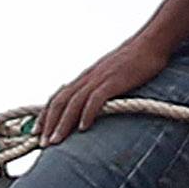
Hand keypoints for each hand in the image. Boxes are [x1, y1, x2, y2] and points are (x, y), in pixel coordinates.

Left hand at [38, 30, 171, 146]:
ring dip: (63, 123)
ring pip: (73, 102)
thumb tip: (93, 108)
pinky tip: (83, 127)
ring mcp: (99, 78)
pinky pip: (96, 98)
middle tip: (42, 144)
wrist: (151, 43)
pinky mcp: (113, 81)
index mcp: (85, 78)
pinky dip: (87, 113)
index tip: (37, 131)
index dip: (45, 114)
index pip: (58, 97)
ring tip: (56, 141)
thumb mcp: (111, 77)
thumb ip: (100, 90)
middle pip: (60, 101)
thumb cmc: (135, 61)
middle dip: (49, 123)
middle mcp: (87, 78)